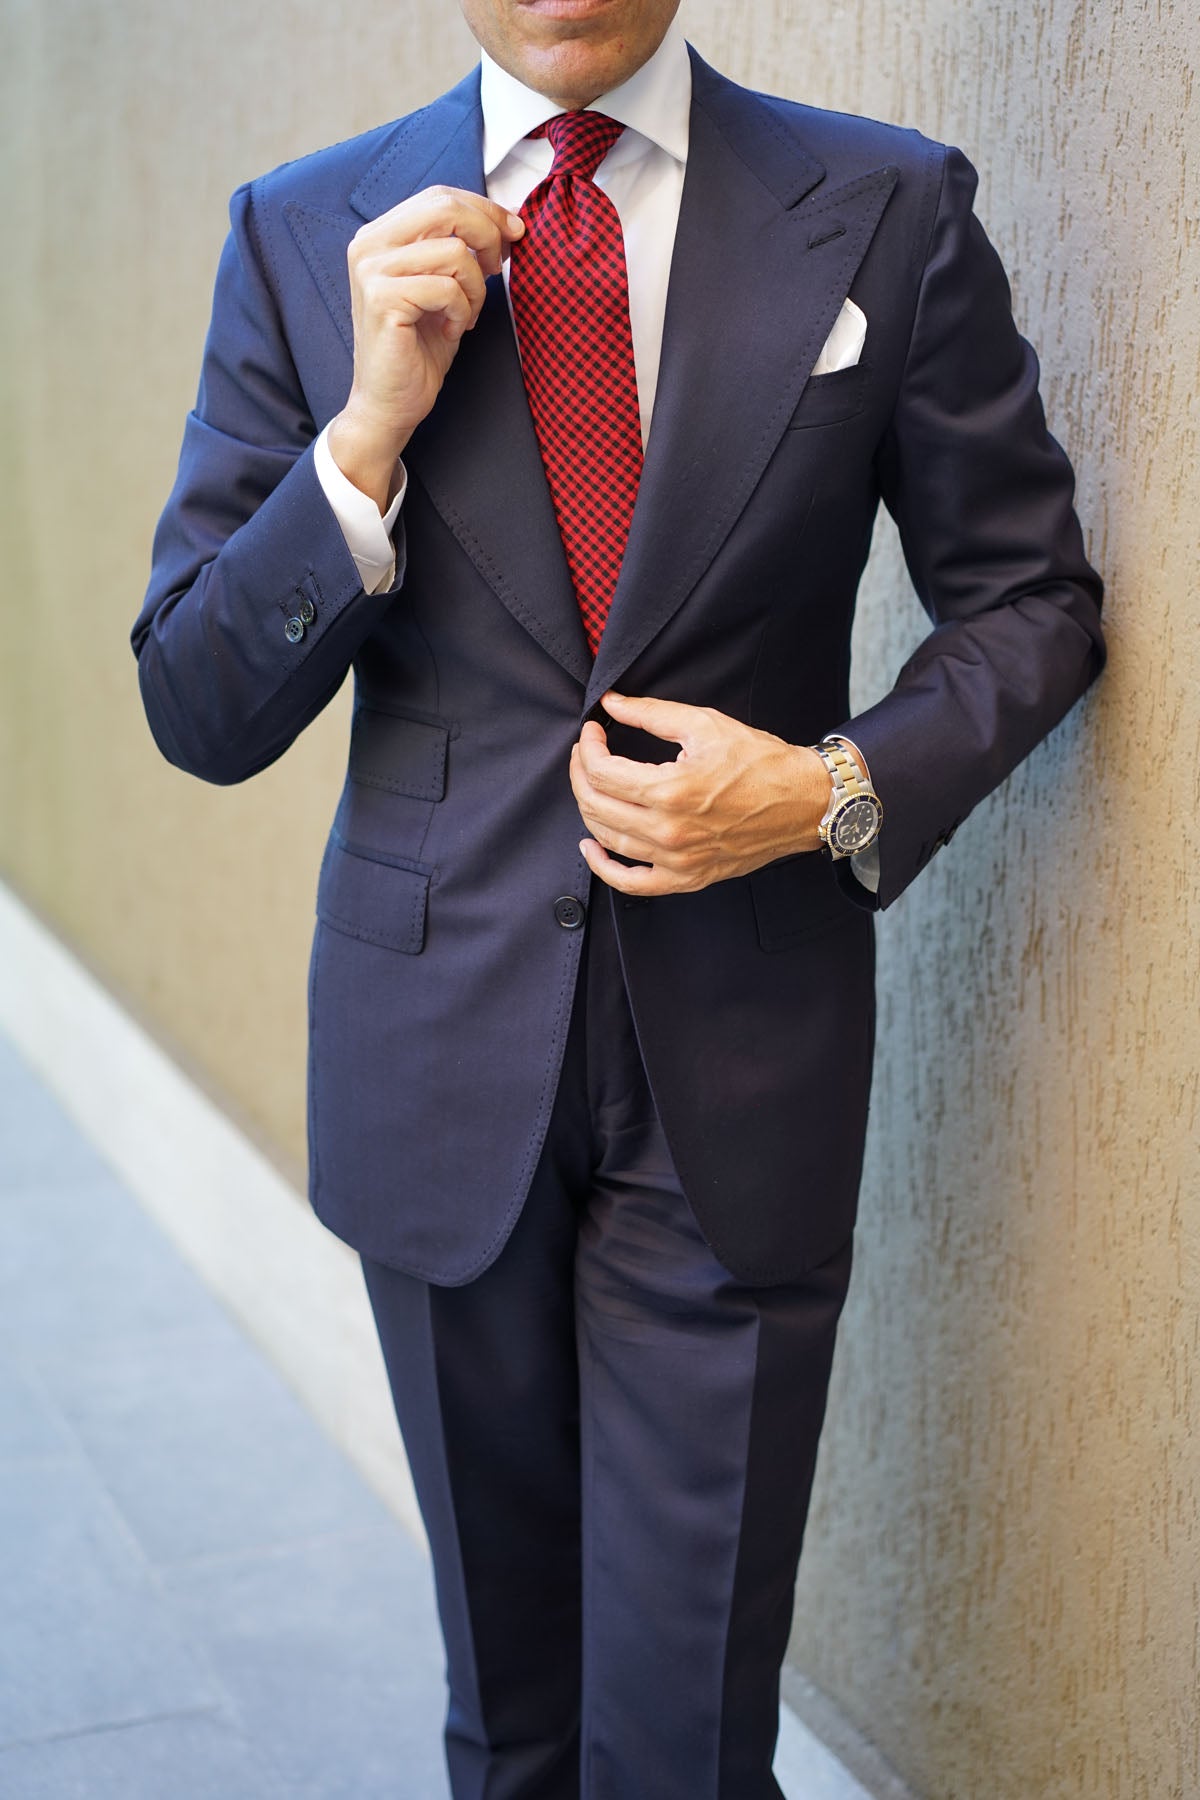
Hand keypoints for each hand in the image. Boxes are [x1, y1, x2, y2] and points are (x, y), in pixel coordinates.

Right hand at [327, 186, 525, 509]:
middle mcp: (368, 245)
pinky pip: (447, 288)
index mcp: (380, 234)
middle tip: (498, 269)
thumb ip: (460, 248)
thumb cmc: (419, 348)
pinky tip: (451, 331)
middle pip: (446, 208)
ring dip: (475, 288)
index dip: (485, 209)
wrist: (390, 403)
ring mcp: (371, 270)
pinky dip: (462, 312)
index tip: (514, 232)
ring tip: (465, 315)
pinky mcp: (382, 299)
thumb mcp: (444, 287)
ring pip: (454, 252)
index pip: (440, 196)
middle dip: (487, 235)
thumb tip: (507, 221)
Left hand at [570, 691, 833, 896]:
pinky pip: (633, 883)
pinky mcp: (687, 877)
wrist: (803, 801)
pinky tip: (592, 846)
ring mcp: (677, 859)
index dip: (588, 747)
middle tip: (586, 754)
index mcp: (671, 790)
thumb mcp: (705, 724)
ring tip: (591, 786)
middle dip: (581, 774)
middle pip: (596, 805)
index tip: (593, 732)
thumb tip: (612, 704)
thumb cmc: (760, 762)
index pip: (602, 772)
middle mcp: (669, 830)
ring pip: (607, 839)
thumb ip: (651, 713)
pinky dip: (605, 867)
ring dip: (588, 810)